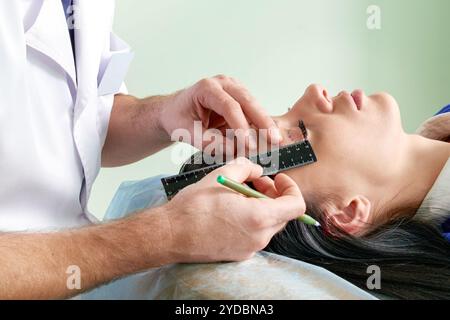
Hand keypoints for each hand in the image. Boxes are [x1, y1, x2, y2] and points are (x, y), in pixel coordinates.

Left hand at [159, 75, 281, 152]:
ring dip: (265, 123)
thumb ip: (209, 142)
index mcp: (207, 88)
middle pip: (247, 101)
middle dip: (262, 121)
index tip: (249, 145)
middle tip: (274, 139)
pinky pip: (252, 110)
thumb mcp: (187, 133)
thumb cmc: (178, 118)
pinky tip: (268, 136)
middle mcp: (223, 83)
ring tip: (275, 140)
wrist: (174, 110)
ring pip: (254, 105)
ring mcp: (233, 88)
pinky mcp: (240, 97)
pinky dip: (260, 124)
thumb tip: (232, 150)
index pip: (229, 106)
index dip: (241, 126)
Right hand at [163, 158, 305, 262]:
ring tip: (238, 194)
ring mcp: (250, 249)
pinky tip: (231, 210)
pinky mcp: (239, 254)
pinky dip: (251, 219)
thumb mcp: (220, 175)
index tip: (278, 179)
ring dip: (261, 206)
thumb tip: (257, 170)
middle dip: (273, 194)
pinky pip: (255, 234)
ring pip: (268, 224)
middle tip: (254, 182)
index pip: (296, 206)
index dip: (291, 188)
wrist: (170, 234)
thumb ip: (246, 168)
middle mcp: (259, 237)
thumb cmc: (193, 207)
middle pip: (282, 214)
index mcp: (260, 218)